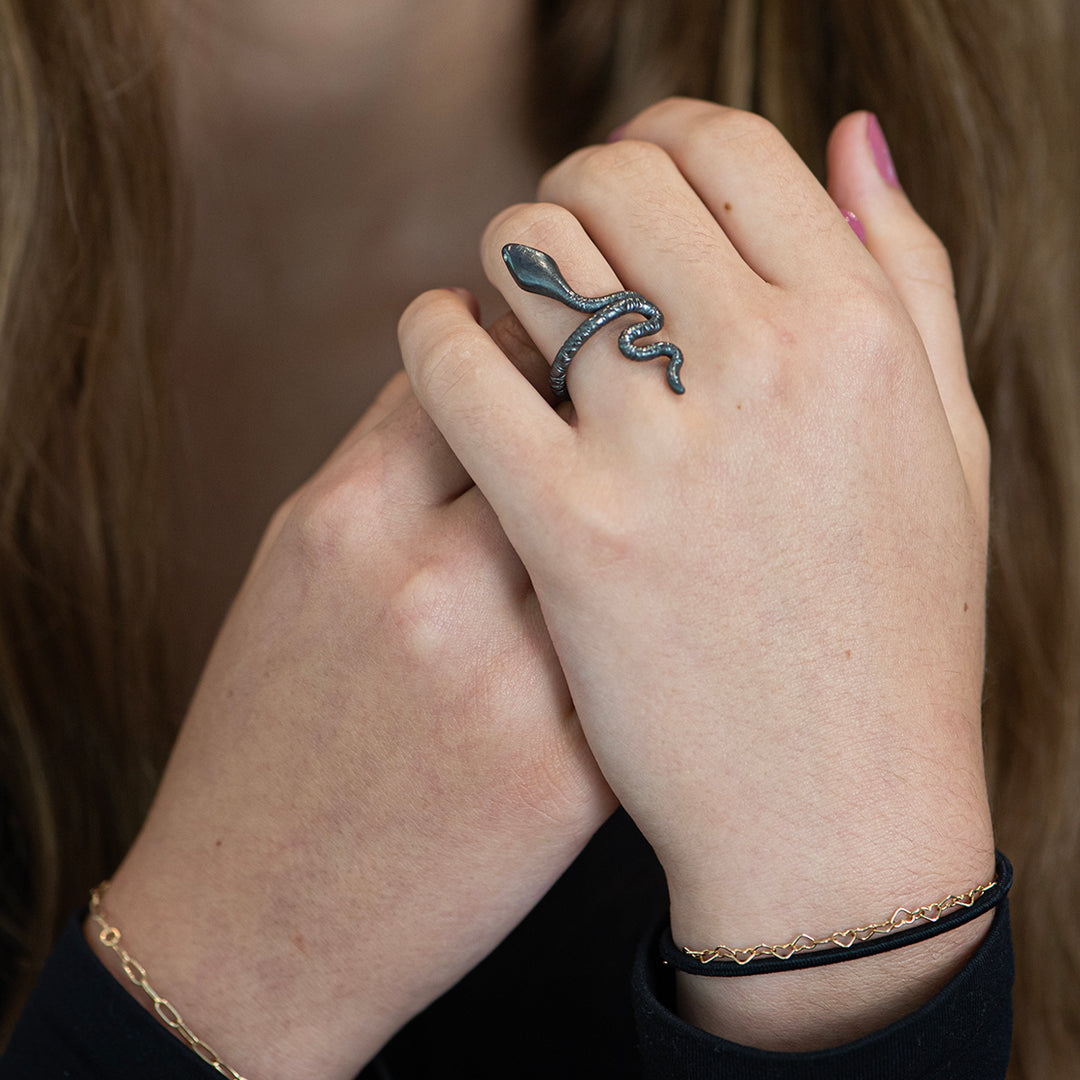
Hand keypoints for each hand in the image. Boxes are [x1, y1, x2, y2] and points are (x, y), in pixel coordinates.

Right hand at [92, 345, 612, 1078]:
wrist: (256, 924)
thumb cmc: (268, 737)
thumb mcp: (296, 576)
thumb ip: (389, 472)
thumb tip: (479, 384)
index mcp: (343, 522)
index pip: (457, 369)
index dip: (511, 342)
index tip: (545, 342)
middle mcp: (427, 582)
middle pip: (557, 428)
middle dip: (592, 398)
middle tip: (626, 390)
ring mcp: (508, 679)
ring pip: (621, 526)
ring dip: (641, 496)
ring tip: (648, 496)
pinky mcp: (572, 770)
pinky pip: (645, 641)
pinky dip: (656, 605)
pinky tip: (658, 603)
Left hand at [402, 101, 994, 1048]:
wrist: (832, 817)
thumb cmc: (892, 635)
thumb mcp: (947, 448)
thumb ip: (910, 277)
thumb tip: (850, 139)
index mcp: (865, 336)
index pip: (729, 149)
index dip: (665, 145)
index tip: (635, 181)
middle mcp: (768, 369)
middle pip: (619, 180)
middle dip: (581, 193)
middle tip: (570, 244)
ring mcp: (660, 450)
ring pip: (530, 251)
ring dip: (511, 255)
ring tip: (517, 304)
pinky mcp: (567, 531)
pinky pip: (457, 365)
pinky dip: (437, 332)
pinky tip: (450, 351)